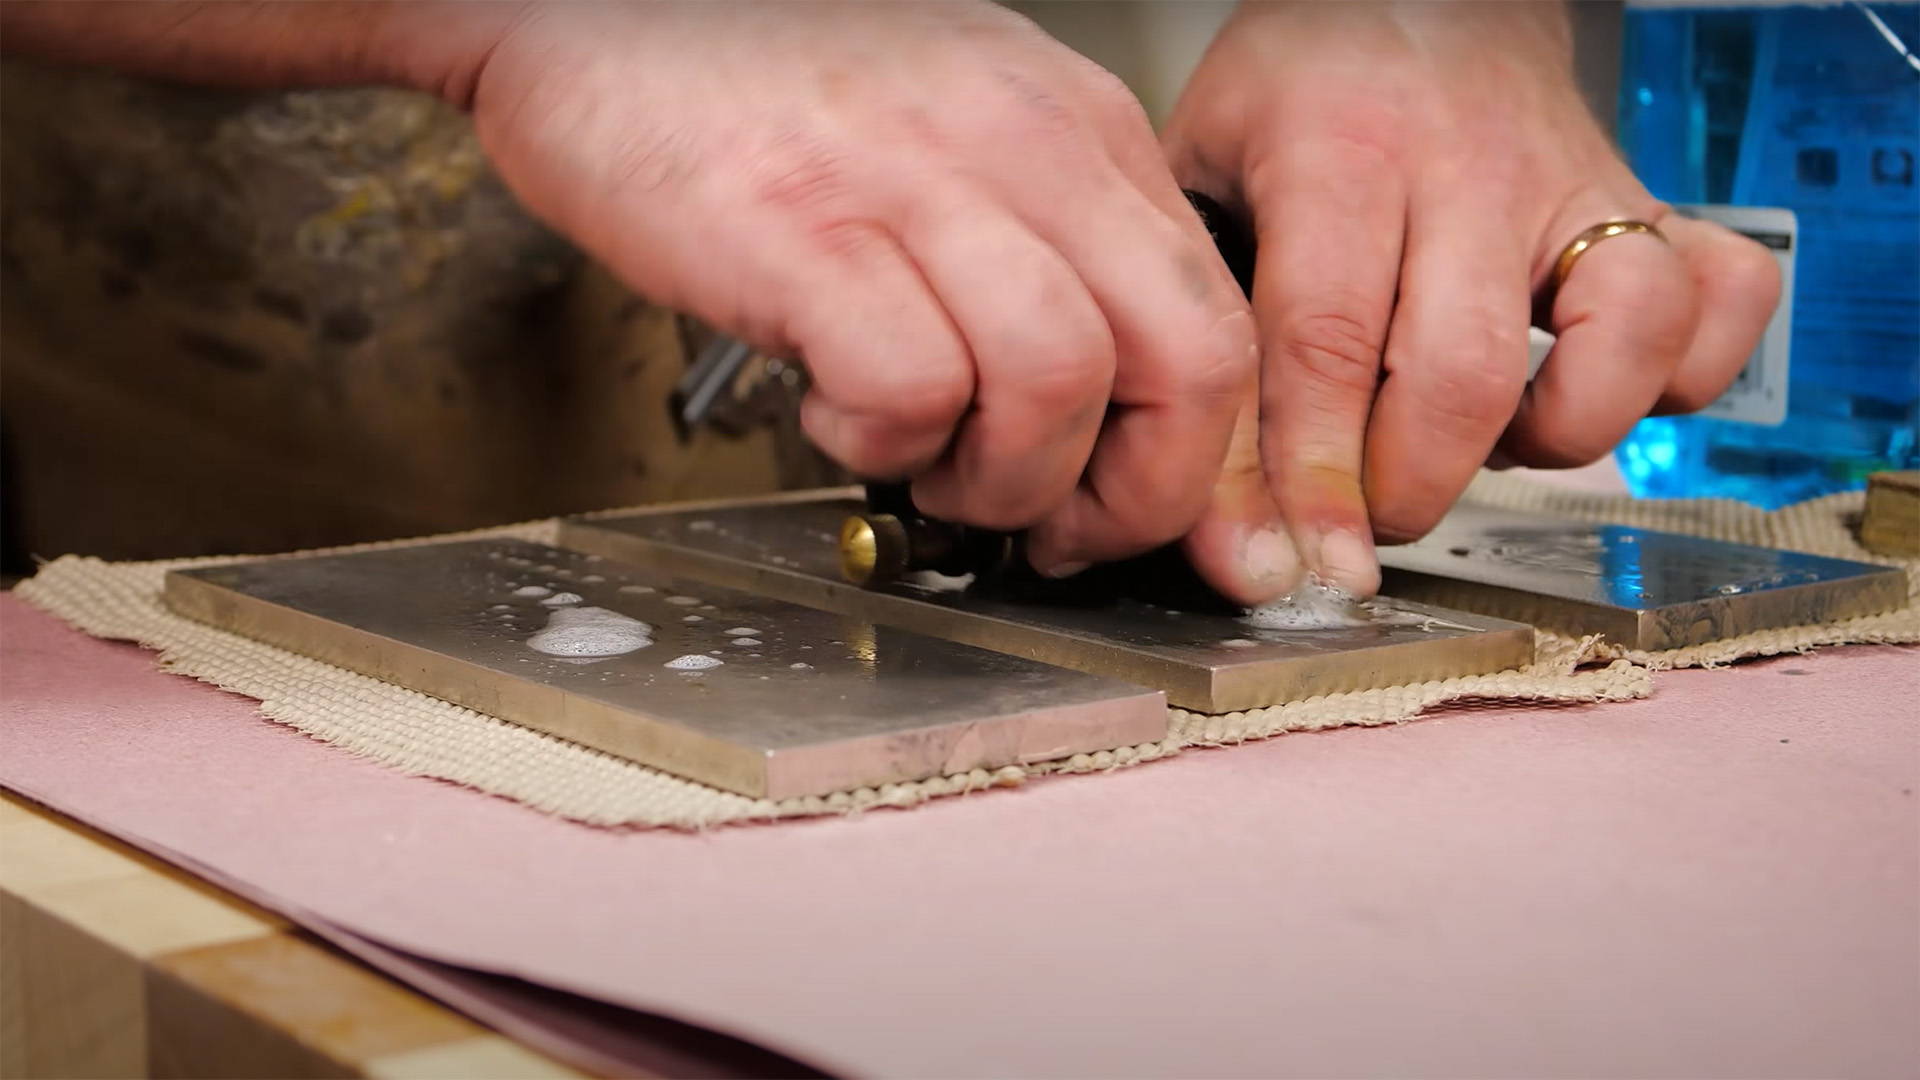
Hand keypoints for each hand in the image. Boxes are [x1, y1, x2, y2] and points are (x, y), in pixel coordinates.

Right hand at [458, 0, 1256, 577]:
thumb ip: (1038, 250)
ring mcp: (915, 178)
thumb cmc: (761, 89)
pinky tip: (829, 400)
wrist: (589, 10)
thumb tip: (1092, 410)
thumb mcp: (954, 136)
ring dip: (996, 475)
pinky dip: (876, 437)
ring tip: (921, 454)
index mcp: (1075, 129)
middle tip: (1046, 525)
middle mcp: (1021, 142)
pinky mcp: (803, 228)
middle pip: (1188, 362)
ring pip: (1058, 386)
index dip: (1185, 457)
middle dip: (1132, 493)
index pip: (1220, 321)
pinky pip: (907, 387)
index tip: (1118, 510)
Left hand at [1164, 0, 1780, 593]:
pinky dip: (1678, 376)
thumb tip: (1223, 522)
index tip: (1308, 559)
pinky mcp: (1651, 200)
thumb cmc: (1297, 100)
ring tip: (1482, 439)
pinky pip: (1722, 303)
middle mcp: (1469, 165)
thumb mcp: (1201, 179)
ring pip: (1624, 339)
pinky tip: (1588, 384)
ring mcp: (1576, 180)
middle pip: (1463, 373)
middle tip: (1371, 512)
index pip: (1327, 341)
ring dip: (1557, 437)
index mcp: (1338, 150)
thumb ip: (1205, 333)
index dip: (1316, 475)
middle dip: (1412, 486)